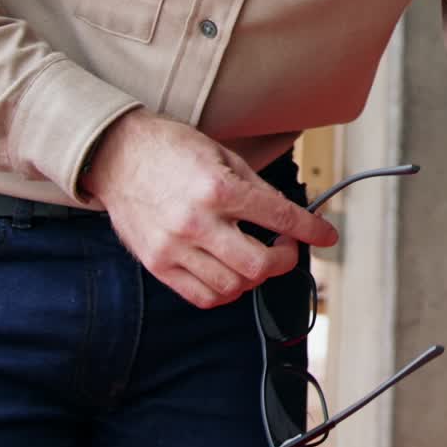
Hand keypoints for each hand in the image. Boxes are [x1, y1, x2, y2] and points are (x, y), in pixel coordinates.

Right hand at [81, 110, 337, 308]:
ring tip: (256, 256)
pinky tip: (230, 271)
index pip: (280, 217)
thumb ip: (257, 189)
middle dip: (285, 261)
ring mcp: (173, 248)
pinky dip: (226, 291)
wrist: (118, 155)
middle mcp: (196, 222)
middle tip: (286, 248)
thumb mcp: (225, 156)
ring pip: (232, 287)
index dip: (311, 230)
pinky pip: (202, 296)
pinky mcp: (156, 265)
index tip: (327, 236)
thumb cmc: (174, 150)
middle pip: (258, 266)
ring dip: (254, 277)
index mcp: (219, 189)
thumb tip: (289, 217)